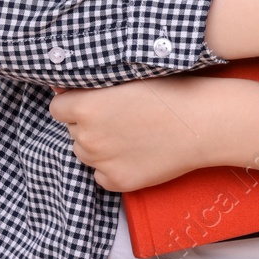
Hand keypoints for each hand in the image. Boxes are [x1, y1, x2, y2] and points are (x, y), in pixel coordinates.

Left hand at [49, 76, 214, 191]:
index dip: (73, 103)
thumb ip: (92, 85)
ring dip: (97, 145)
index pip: (57, 108)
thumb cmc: (169, 92)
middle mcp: (87, 137)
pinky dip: (111, 167)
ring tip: (128, 134)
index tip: (90, 101)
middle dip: (87, 124)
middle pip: (72, 131)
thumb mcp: (127, 76)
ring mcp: (102, 162)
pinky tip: (133, 152)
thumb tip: (62, 87)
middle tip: (118, 116)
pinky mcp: (118, 182)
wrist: (201, 123)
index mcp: (86, 106)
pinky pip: (100, 175)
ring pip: (84, 153)